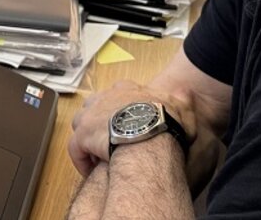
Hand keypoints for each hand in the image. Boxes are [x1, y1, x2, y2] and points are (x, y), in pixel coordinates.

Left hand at [67, 80, 194, 175]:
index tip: (126, 125)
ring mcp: (91, 115)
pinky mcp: (83, 134)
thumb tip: (184, 94)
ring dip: (88, 140)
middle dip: (99, 122)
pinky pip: (76, 149)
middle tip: (109, 140)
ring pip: (81, 125)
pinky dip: (82, 160)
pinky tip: (91, 171)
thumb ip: (181, 101)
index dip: (119, 111)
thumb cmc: (167, 122)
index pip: (117, 94)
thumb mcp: (181, 106)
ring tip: (99, 155)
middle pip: (94, 107)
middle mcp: (106, 97)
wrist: (150, 134)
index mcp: (127, 90)